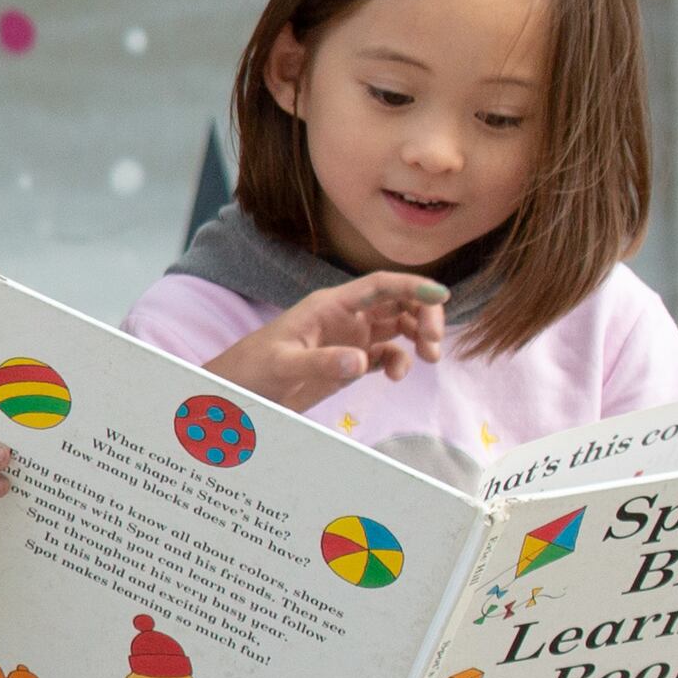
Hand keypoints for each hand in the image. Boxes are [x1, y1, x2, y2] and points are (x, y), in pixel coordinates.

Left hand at [207, 273, 452, 412]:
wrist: (236, 392)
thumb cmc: (251, 368)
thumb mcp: (281, 364)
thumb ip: (320, 362)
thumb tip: (363, 361)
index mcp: (330, 305)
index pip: (379, 285)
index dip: (412, 285)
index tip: (442, 294)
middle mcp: (345, 316)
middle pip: (398, 301)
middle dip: (423, 313)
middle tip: (433, 342)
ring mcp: (349, 338)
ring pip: (398, 324)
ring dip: (418, 335)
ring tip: (428, 357)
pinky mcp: (349, 362)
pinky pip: (387, 354)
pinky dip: (399, 361)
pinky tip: (395, 376)